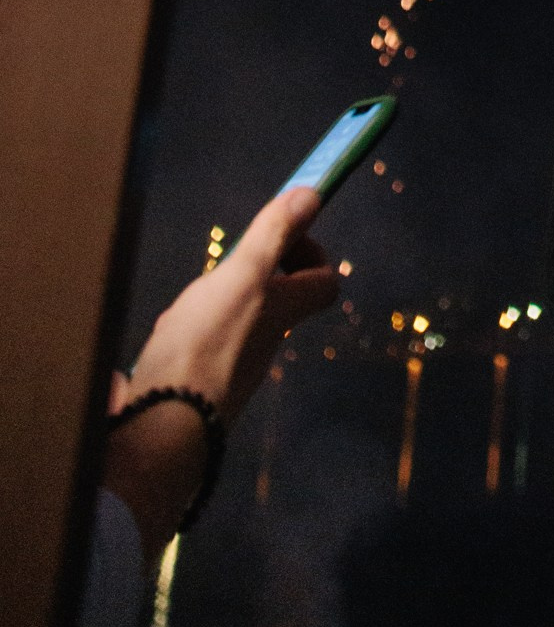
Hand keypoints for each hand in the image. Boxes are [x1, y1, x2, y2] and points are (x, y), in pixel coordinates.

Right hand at [103, 188, 340, 555]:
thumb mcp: (241, 277)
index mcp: (281, 315)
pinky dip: (180, 338)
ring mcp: (230, 373)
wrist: (159, 432)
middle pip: (275, 302)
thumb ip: (273, 237)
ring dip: (210, 306)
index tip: (284, 234)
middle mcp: (263, 347)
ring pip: (231, 326)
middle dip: (249, 275)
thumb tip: (312, 194)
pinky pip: (194, 354)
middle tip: (222, 268)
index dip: (312, 253)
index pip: (324, 284)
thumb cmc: (203, 349)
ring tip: (182, 308)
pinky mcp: (195, 392)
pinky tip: (157, 345)